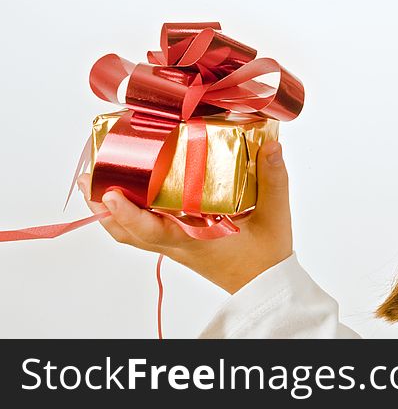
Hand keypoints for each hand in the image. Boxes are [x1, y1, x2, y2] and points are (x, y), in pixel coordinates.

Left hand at [78, 141, 292, 293]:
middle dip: (102, 207)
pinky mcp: (179, 245)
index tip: (110, 193)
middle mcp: (178, 244)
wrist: (265, 285)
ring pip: (131, 235)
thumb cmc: (267, 256)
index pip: (150, 230)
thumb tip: (271, 146)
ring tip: (98, 184)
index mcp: (195, 239)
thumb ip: (274, 179)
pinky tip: (132, 197)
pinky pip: (143, 233)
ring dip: (110, 212)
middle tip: (89, 177)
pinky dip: (128, 216)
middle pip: (126, 233)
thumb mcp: (275, 216)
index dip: (126, 213)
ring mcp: (175, 247)